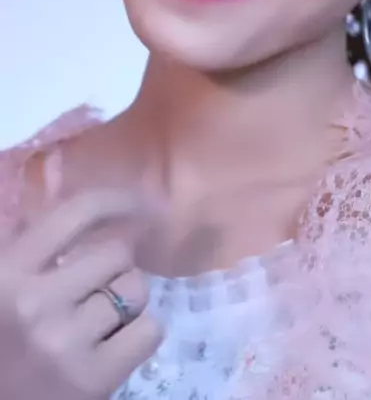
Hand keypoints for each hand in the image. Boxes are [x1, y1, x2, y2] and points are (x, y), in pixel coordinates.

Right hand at [0, 189, 162, 398]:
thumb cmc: (2, 340)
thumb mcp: (0, 279)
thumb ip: (22, 241)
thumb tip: (61, 196)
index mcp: (10, 269)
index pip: (79, 212)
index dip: (120, 201)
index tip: (144, 204)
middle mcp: (35, 300)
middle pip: (118, 254)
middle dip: (116, 269)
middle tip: (98, 291)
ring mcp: (64, 341)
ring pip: (136, 291)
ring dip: (128, 303)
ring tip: (100, 322)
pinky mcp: (91, 380)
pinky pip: (149, 331)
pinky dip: (140, 335)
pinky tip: (115, 347)